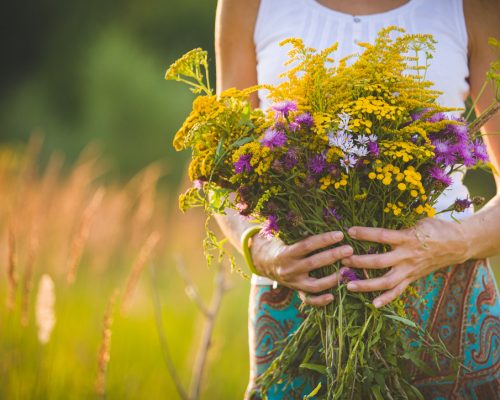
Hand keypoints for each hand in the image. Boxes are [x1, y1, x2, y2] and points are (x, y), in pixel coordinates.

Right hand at [251, 231, 352, 306]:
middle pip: (313, 263)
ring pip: (314, 285)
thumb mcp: (282, 235)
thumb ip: (297, 230)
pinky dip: (320, 300)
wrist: (264, 263)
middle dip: (333, 256)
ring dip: (332, 279)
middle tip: (350, 249)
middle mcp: (289, 269)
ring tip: (347, 270)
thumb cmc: (279, 244)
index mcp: (285, 253)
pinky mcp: (297, 291)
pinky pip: (309, 300)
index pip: (307, 245)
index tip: (340, 234)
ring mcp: (293, 283)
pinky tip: (333, 296)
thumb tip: (318, 217)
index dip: (324, 240)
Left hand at [341, 218, 470, 307]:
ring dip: (366, 285)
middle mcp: (407, 256)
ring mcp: (410, 270)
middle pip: (380, 262)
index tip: (349, 231)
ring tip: (348, 285)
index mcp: (408, 238)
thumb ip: (399, 226)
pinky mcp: (413, 278)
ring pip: (386, 281)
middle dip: (359, 262)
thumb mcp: (418, 221)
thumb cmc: (436, 228)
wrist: (459, 244)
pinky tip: (373, 304)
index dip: (365, 234)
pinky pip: (399, 291)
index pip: (382, 236)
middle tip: (342, 260)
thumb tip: (377, 222)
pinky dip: (386, 299)